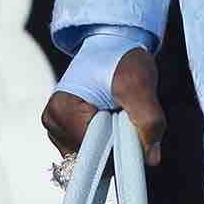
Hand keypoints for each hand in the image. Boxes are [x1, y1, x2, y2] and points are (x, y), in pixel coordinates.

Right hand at [40, 46, 166, 169]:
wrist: (114, 44)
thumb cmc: (122, 58)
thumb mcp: (139, 84)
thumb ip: (148, 119)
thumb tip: (150, 156)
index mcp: (61, 111)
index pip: (91, 154)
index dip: (117, 149)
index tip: (132, 133)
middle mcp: (53, 123)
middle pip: (91, 158)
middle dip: (116, 146)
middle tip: (126, 117)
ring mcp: (59, 129)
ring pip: (94, 157)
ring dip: (114, 143)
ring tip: (119, 115)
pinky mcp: (70, 131)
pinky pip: (94, 151)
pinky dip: (109, 141)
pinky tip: (113, 120)